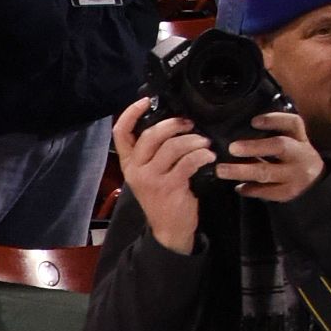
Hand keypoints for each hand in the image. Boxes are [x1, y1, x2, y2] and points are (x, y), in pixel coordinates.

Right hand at [114, 95, 213, 255]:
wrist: (169, 229)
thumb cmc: (163, 197)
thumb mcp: (150, 173)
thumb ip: (154, 152)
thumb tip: (173, 123)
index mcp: (129, 163)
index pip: (121, 133)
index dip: (131, 113)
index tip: (146, 101)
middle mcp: (136, 170)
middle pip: (150, 136)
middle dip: (173, 125)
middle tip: (189, 124)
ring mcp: (151, 179)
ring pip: (172, 147)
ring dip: (193, 141)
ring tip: (205, 143)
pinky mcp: (169, 187)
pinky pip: (187, 162)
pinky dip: (201, 155)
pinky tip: (209, 156)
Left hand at [215, 106, 325, 204]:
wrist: (314, 184)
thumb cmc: (294, 159)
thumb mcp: (293, 143)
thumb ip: (274, 136)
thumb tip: (237, 134)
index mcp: (300, 139)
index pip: (293, 124)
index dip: (274, 120)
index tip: (253, 121)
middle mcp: (300, 155)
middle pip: (279, 146)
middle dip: (254, 147)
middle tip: (231, 148)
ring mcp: (295, 175)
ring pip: (267, 172)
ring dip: (242, 171)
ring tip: (221, 170)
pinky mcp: (288, 193)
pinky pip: (265, 191)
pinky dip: (249, 189)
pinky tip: (239, 187)